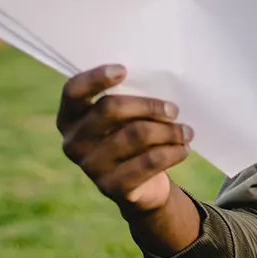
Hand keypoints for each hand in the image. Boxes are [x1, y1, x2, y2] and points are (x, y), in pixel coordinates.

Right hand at [57, 64, 193, 215]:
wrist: (140, 186)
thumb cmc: (131, 135)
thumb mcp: (125, 116)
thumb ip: (127, 98)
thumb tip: (158, 80)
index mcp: (70, 117)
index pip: (73, 91)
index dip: (95, 78)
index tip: (124, 70)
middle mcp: (73, 142)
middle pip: (110, 109)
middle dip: (149, 106)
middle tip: (174, 110)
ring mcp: (90, 167)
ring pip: (136, 134)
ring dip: (169, 131)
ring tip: (186, 132)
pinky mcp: (111, 187)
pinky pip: (149, 161)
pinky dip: (172, 152)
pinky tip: (183, 149)